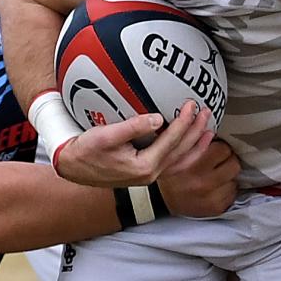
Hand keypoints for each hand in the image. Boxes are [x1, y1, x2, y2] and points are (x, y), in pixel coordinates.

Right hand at [52, 100, 210, 187]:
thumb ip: (133, 127)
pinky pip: (173, 161)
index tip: (191, 105)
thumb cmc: (86, 152)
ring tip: (208, 128)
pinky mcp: (145, 171)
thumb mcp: (106, 136)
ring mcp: (149, 175)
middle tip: (208, 112)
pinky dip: (185, 150)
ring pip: (181, 159)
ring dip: (196, 142)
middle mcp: (150, 174)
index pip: (171, 141)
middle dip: (197, 131)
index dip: (184, 122)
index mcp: (144, 167)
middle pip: (182, 152)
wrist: (72, 168)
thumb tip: (157, 118)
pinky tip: (190, 141)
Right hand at [160, 138, 240, 217]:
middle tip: (218, 163)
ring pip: (235, 179)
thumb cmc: (170, 174)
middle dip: (227, 161)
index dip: (220, 147)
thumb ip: (193, 138)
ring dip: (227, 177)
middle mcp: (201, 182)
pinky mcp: (215, 208)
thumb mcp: (176, 152)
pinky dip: (226, 190)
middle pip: (233, 164)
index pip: (223, 149)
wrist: (161, 200)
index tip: (215, 149)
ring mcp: (209, 197)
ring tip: (215, 176)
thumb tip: (209, 125)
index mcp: (191, 164)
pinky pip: (232, 194)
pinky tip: (214, 189)